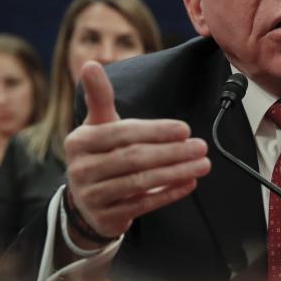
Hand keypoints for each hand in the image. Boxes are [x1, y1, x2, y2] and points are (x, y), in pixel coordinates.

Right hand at [64, 62, 210, 244]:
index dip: (155, 131)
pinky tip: (189, 183)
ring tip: (201, 164)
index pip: (122, 133)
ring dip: (175, 172)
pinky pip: (143, 205)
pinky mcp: (106, 217)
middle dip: (172, 152)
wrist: (85, 203)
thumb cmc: (100, 155)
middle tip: (200, 147)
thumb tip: (92, 63)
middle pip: (133, 158)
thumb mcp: (98, 125)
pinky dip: (168, 194)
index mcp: (79, 141)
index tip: (185, 129)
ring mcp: (92, 196)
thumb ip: (99, 96)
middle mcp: (81, 169)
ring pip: (140, 182)